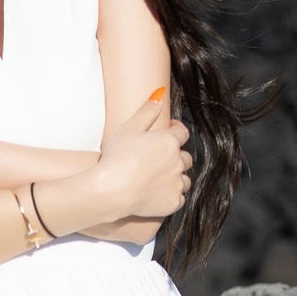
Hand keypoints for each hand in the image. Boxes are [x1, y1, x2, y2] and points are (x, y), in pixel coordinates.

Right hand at [90, 94, 191, 224]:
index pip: (182, 132)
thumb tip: (160, 93)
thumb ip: (147, 110)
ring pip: (185, 179)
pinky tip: (157, 193)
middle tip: (158, 159)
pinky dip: (171, 195)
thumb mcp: (129, 128)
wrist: (111, 190)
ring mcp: (177, 183)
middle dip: (176, 156)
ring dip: (176, 177)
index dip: (176, 131)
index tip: (170, 132)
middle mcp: (178, 161)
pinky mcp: (174, 202)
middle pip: (186, 157)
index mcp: (169, 141)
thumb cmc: (117, 158)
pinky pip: (179, 198)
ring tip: (158, 178)